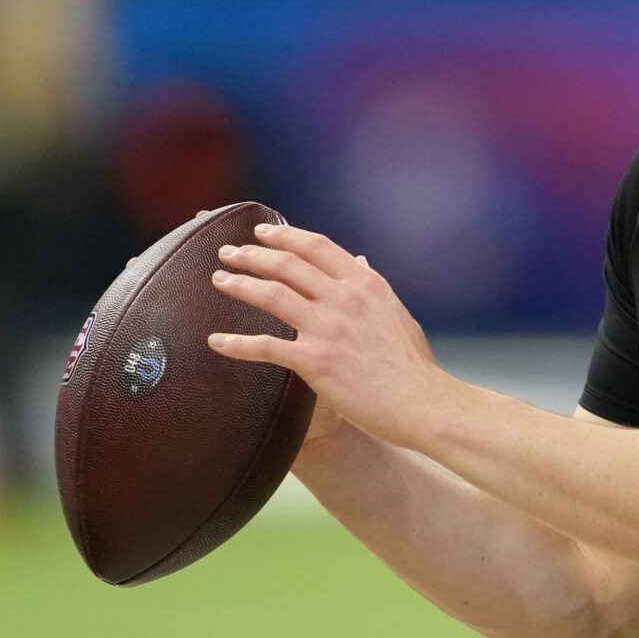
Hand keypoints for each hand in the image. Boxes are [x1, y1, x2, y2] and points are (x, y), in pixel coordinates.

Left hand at [204, 223, 446, 449]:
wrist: (422, 404)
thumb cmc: (413, 366)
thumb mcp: (397, 314)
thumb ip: (374, 287)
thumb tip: (359, 261)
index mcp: (366, 284)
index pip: (316, 247)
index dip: (284, 236)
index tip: (261, 233)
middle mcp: (345, 298)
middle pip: (288, 264)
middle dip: (252, 255)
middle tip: (228, 253)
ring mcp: (329, 328)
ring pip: (272, 295)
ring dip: (240, 284)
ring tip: (219, 280)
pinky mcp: (316, 362)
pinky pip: (266, 347)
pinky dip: (236, 344)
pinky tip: (216, 343)